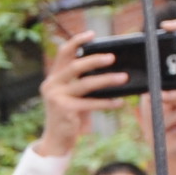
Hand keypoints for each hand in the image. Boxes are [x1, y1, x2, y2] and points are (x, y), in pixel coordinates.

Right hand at [37, 30, 107, 156]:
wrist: (57, 140)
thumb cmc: (69, 115)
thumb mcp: (72, 95)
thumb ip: (81, 81)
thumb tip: (108, 68)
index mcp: (53, 77)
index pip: (63, 53)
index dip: (77, 41)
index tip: (92, 34)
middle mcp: (52, 84)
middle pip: (75, 65)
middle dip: (95, 60)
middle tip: (112, 57)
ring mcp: (56, 97)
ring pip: (85, 84)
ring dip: (107, 80)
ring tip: (123, 78)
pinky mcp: (64, 110)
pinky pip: (90, 103)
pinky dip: (106, 102)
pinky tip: (119, 102)